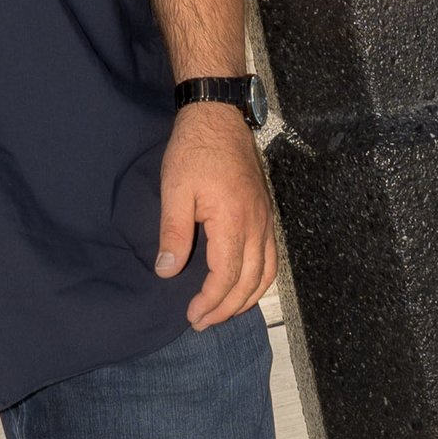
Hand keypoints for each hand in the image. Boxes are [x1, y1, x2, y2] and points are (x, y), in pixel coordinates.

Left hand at [156, 103, 276, 328]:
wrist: (218, 116)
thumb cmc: (194, 150)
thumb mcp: (175, 190)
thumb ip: (173, 232)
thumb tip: (167, 272)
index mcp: (233, 221)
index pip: (227, 276)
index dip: (211, 302)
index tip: (192, 315)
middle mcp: (257, 225)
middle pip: (250, 282)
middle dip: (227, 308)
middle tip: (202, 322)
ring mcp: (265, 219)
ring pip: (266, 273)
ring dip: (246, 299)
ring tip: (222, 311)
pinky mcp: (266, 213)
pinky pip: (271, 257)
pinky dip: (259, 280)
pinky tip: (242, 286)